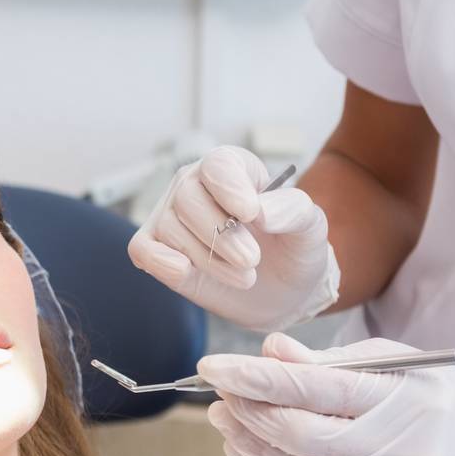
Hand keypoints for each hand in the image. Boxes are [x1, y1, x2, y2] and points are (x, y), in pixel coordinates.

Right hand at [128, 146, 339, 331]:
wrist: (281, 291)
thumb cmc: (292, 248)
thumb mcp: (311, 227)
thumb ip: (293, 210)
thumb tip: (260, 210)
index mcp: (232, 168)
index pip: (218, 165)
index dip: (230, 188)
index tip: (249, 214)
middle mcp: (194, 185)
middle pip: (188, 198)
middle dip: (222, 235)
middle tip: (253, 260)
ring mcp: (170, 217)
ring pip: (171, 229)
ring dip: (209, 259)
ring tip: (244, 275)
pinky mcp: (156, 249)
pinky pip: (143, 250)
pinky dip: (162, 262)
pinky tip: (187, 272)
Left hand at [203, 334, 454, 455]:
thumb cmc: (438, 393)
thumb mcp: (393, 360)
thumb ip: (327, 361)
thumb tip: (269, 352)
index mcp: (404, 400)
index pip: (314, 391)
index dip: (255, 379)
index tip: (212, 367)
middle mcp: (398, 451)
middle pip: (298, 438)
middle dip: (246, 413)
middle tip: (218, 392)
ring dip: (247, 446)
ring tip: (224, 418)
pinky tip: (248, 452)